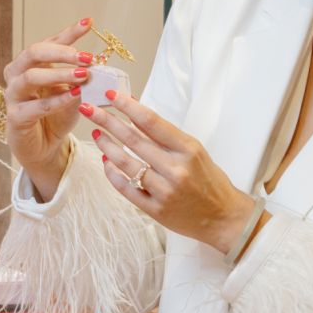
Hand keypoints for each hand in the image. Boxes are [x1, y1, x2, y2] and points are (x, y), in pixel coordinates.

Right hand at [3, 18, 95, 198]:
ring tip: (83, 75)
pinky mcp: (15, 118)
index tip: (89, 23)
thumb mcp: (72, 91)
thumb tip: (97, 65)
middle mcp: (17, 75)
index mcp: (31, 64)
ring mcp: (13, 96)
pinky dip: (56, 100)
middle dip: (62, 52)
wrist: (43, 147)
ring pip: (31, 77)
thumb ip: (80, 79)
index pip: (49, 42)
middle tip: (87, 57)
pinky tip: (74, 96)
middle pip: (34, 53)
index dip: (69, 32)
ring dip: (59, 74)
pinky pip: (35, 106)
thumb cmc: (56, 116)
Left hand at [79, 91, 263, 254]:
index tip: (112, 94)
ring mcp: (163, 191)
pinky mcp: (155, 210)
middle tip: (89, 108)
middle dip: (107, 121)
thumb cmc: (209, 180)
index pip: (151, 122)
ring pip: (125, 164)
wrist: (223, 217)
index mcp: (188, 149)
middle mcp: (175, 169)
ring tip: (96, 133)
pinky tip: (105, 161)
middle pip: (132, 140)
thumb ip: (166, 135)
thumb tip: (136, 110)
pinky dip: (112, 173)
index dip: (128, 106)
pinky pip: (126, 189)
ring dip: (106, 146)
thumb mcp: (194, 150)